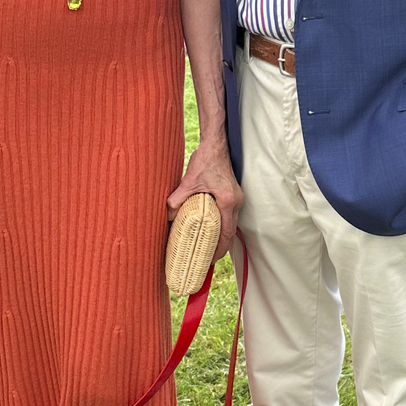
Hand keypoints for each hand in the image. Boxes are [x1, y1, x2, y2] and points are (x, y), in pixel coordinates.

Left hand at [168, 137, 242, 259]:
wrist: (216, 145)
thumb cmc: (206, 160)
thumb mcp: (189, 180)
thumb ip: (178, 198)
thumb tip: (168, 213)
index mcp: (228, 201)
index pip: (226, 232)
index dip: (219, 249)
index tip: (211, 260)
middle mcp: (236, 202)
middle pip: (230, 232)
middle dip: (221, 247)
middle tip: (208, 260)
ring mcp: (237, 198)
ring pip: (231, 224)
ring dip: (222, 237)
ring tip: (208, 249)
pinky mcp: (233, 195)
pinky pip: (230, 216)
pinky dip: (222, 226)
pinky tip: (211, 230)